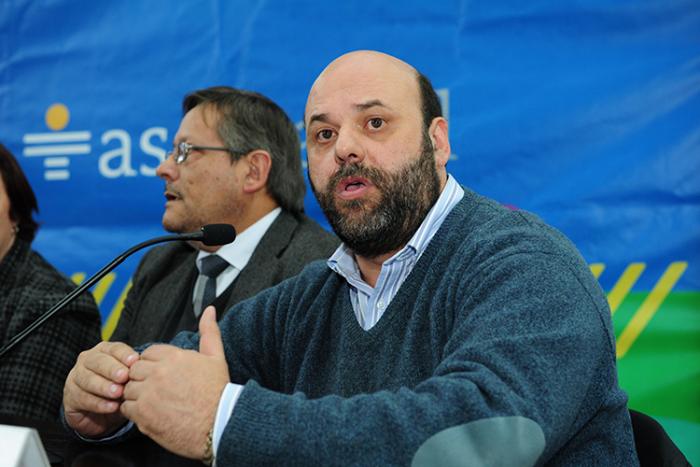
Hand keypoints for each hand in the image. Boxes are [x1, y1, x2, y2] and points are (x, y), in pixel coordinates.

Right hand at [62, 341, 138, 436]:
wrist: (101, 413)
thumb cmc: (119, 389)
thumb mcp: (128, 379)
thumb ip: (133, 372)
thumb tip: (147, 369)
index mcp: (104, 351)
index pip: (114, 348)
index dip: (124, 354)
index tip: (135, 361)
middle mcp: (87, 361)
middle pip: (98, 361)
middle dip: (112, 369)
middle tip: (124, 377)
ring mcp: (76, 377)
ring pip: (88, 379)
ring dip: (104, 386)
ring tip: (118, 393)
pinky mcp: (70, 396)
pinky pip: (83, 398)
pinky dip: (98, 403)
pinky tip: (111, 407)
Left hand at [121, 306, 229, 458]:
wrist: (219, 424)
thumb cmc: (218, 393)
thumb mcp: (216, 357)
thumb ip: (209, 332)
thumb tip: (210, 311)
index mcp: (173, 357)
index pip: (148, 353)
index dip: (154, 364)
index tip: (162, 375)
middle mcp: (158, 372)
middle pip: (135, 370)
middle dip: (143, 378)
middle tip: (157, 390)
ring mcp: (148, 394)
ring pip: (128, 388)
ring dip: (137, 395)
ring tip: (154, 403)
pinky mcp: (142, 414)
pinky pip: (126, 408)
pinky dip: (134, 412)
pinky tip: (150, 414)